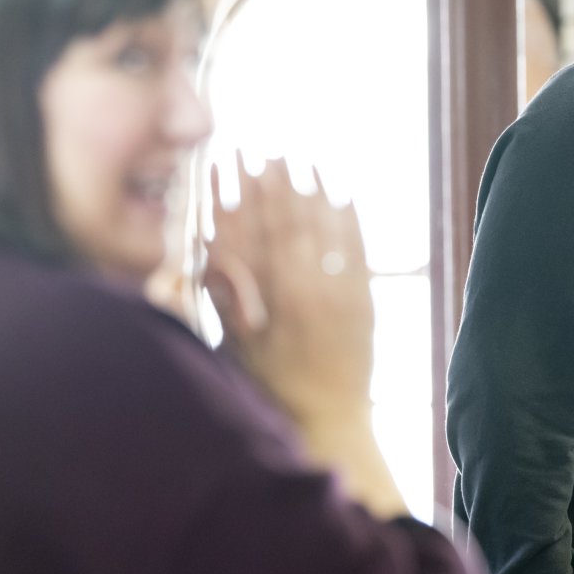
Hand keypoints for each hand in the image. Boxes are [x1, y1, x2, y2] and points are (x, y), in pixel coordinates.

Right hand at [203, 154, 374, 424]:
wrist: (330, 421)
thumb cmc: (275, 389)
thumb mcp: (239, 348)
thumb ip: (227, 300)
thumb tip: (208, 255)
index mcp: (274, 301)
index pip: (258, 234)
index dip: (248, 196)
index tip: (240, 166)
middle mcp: (310, 290)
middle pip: (293, 224)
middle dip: (280, 184)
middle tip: (270, 153)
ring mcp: (342, 293)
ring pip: (327, 230)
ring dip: (316, 192)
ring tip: (305, 162)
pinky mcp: (365, 301)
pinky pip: (359, 250)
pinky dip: (351, 221)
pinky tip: (346, 197)